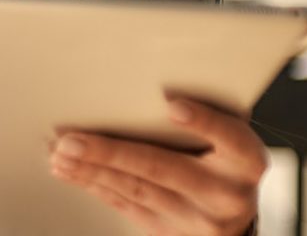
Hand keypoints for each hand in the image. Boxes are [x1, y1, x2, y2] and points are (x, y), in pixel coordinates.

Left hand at [49, 98, 265, 233]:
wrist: (236, 218)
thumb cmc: (225, 156)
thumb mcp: (231, 133)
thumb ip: (205, 111)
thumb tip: (156, 86)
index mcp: (247, 160)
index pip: (230, 137)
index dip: (203, 121)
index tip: (173, 105)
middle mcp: (226, 195)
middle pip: (163, 169)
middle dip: (111, 153)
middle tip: (71, 140)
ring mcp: (197, 221)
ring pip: (136, 190)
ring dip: (92, 170)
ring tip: (60, 153)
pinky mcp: (169, 232)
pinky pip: (126, 205)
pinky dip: (95, 184)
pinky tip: (70, 170)